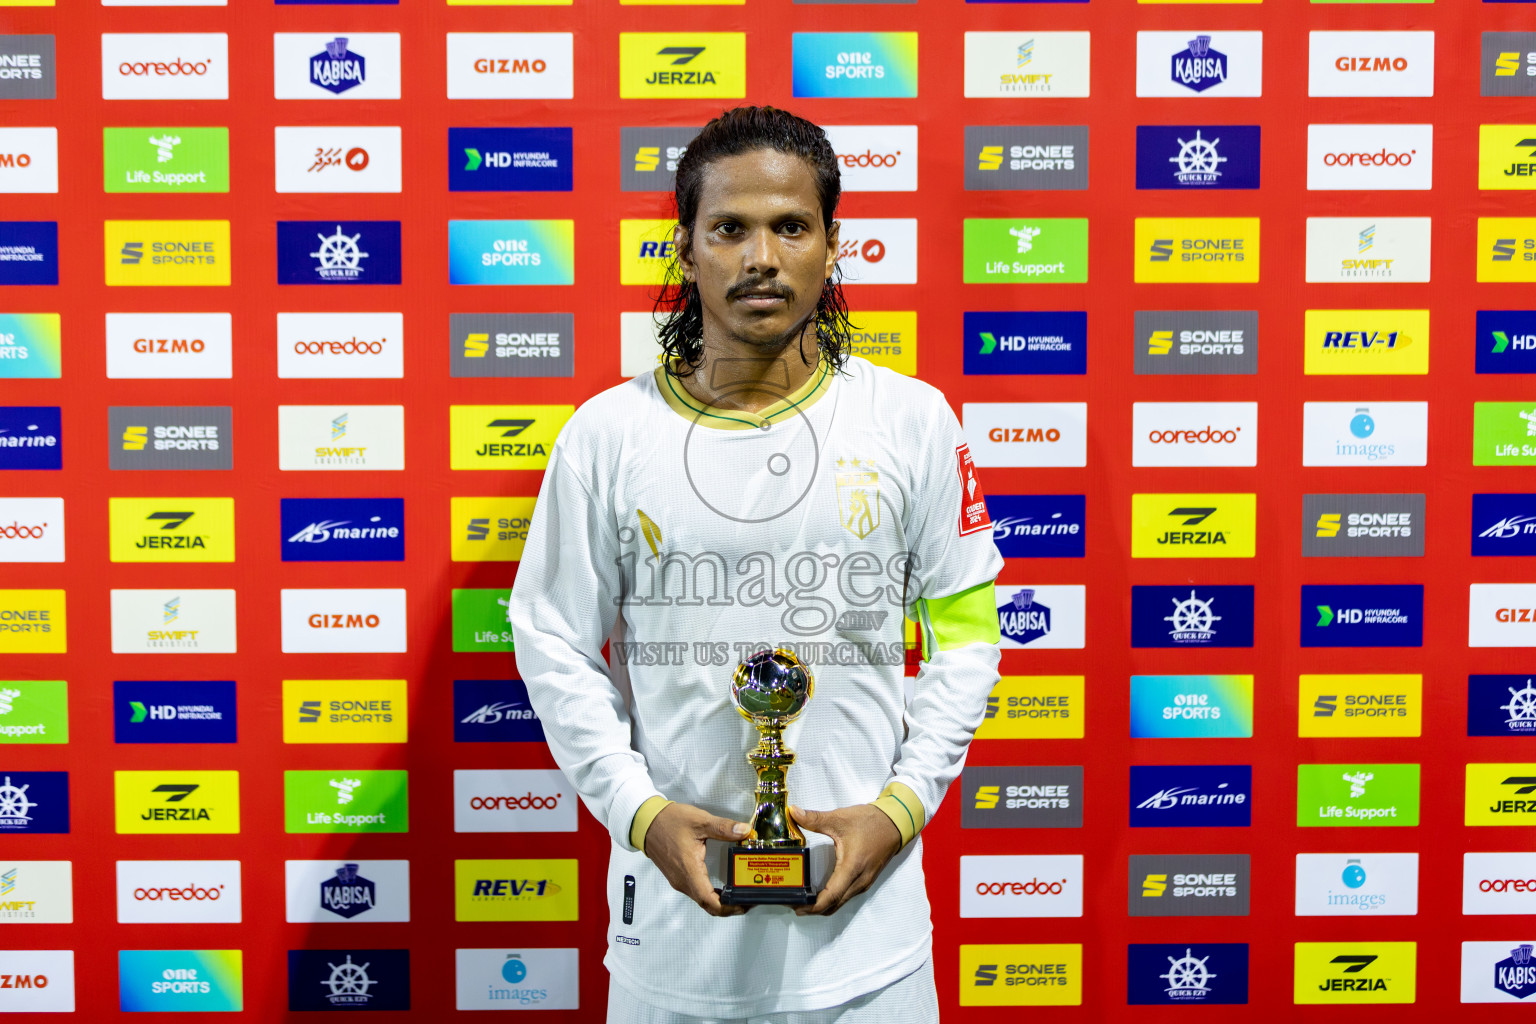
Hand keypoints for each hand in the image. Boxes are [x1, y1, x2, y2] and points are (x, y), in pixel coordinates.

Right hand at [643, 802, 751, 916]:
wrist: (646, 822)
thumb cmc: (669, 822)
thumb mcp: (699, 821)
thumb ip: (723, 827)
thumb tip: (744, 831)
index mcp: (689, 870)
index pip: (709, 901)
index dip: (728, 908)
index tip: (744, 904)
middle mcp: (683, 881)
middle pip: (708, 904)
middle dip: (729, 906)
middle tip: (747, 899)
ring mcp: (679, 880)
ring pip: (702, 899)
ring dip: (720, 901)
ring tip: (738, 893)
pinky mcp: (678, 877)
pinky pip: (697, 892)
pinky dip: (711, 894)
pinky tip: (722, 886)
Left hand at [790, 803, 902, 916]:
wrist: (895, 823)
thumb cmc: (870, 822)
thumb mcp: (840, 818)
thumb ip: (814, 818)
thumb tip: (794, 812)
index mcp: (852, 868)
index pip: (831, 896)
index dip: (813, 906)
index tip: (796, 906)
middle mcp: (859, 881)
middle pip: (834, 905)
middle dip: (813, 908)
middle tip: (794, 902)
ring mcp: (864, 883)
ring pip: (840, 902)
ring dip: (823, 905)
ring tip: (803, 898)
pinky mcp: (865, 881)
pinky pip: (846, 896)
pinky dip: (832, 899)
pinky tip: (820, 891)